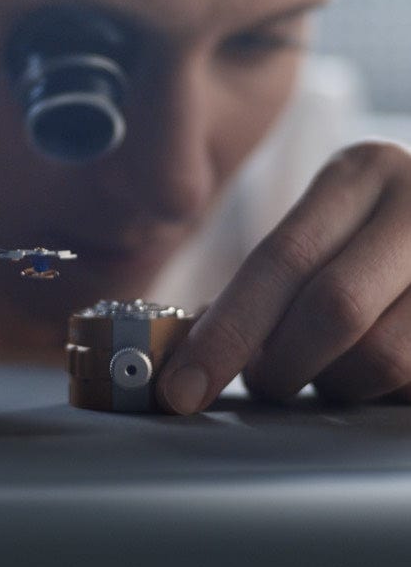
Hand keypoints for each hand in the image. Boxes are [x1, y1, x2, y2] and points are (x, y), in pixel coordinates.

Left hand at [156, 141, 410, 412]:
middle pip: (333, 309)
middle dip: (280, 364)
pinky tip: (372, 375)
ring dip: (335, 385)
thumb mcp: (330, 223)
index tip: (181, 388)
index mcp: (362, 173)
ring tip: (326, 372)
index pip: (280, 260)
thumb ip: (277, 275)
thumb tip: (200, 345)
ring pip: (383, 358)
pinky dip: (382, 394)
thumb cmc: (380, 232)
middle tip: (262, 383)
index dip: (224, 333)